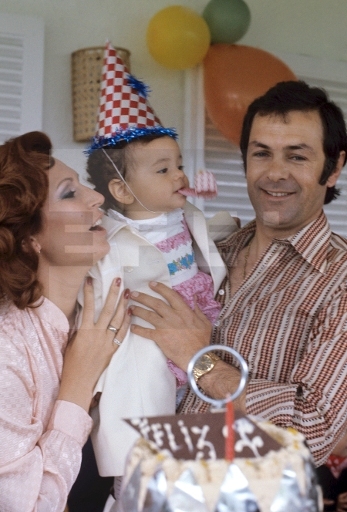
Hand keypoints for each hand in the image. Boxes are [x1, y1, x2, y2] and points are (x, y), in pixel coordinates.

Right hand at [58, 277, 130, 411]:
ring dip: (123, 304)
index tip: (91, 280)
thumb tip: (82, 313)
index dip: (89, 293)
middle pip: (107, 310)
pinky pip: (123, 333)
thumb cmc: (71, 362)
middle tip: (118, 280)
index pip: (87, 307)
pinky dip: (127, 322)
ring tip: (127, 292)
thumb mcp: (71, 341)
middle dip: (113, 294)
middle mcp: (97, 334)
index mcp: (84, 330)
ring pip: (118, 319)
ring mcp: (107, 341)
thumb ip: (78, 327)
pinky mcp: (114, 349)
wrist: (79, 381)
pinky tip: (131, 312)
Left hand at [130, 281, 211, 370]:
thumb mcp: (204, 322)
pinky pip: (146, 332)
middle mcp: (173, 316)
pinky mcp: (160, 338)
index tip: (151, 284)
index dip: (160, 288)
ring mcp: (165, 326)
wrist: (198, 357)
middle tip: (134, 293)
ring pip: (148, 315)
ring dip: (138, 310)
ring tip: (129, 307)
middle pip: (156, 303)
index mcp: (184, 311)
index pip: (170, 295)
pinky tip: (131, 327)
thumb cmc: (203, 341)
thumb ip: (197, 310)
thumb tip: (194, 299)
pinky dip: (138, 329)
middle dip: (143, 297)